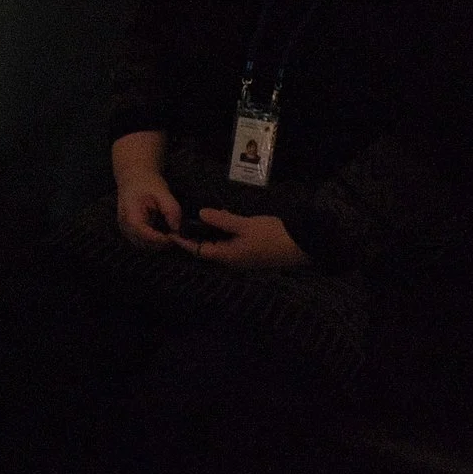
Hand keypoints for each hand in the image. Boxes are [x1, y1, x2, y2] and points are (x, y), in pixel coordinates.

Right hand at [109, 130, 180, 248]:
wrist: (134, 176)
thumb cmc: (146, 182)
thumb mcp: (162, 191)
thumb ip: (171, 210)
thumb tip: (177, 228)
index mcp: (130, 215)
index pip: (146, 236)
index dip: (162, 240)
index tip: (176, 236)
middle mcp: (125, 226)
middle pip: (145, 245)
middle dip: (162, 243)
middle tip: (176, 234)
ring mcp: (126, 230)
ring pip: (145, 246)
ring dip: (158, 243)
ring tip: (170, 232)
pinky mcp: (130, 231)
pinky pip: (143, 242)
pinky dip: (154, 241)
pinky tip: (163, 231)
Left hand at [187, 208, 309, 269]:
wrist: (302, 244)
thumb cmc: (271, 235)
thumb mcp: (244, 225)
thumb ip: (222, 220)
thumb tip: (200, 214)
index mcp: (228, 257)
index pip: (199, 251)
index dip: (184, 242)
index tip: (170, 232)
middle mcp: (233, 260)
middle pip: (207, 250)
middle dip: (195, 237)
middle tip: (182, 222)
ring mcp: (243, 257)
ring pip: (219, 246)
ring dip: (209, 234)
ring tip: (197, 219)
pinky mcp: (251, 251)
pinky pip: (230, 243)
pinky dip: (222, 233)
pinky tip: (222, 219)